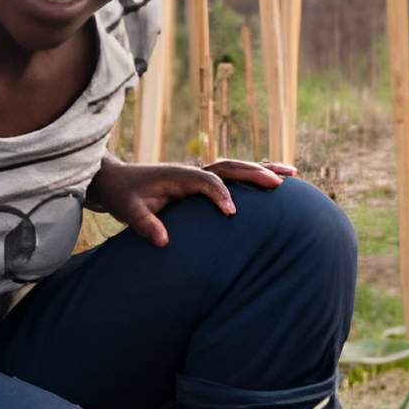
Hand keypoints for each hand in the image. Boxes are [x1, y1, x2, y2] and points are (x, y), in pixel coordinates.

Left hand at [85, 156, 296, 246]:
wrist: (116, 182)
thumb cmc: (123, 195)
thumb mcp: (127, 210)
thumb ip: (144, 224)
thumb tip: (164, 241)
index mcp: (178, 176)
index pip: (206, 181)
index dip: (220, 195)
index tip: (232, 213)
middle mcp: (192, 171)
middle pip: (229, 167)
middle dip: (254, 173)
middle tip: (279, 183)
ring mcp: (199, 175)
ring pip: (236, 168)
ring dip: (262, 169)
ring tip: (292, 175)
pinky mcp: (202, 182)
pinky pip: (232, 178)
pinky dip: (253, 177)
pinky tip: (275, 182)